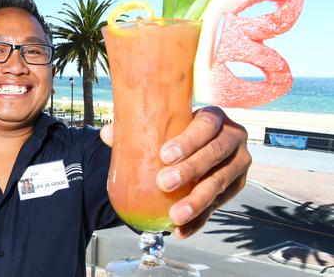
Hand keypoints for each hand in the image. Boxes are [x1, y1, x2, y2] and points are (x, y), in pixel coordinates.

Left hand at [100, 106, 250, 237]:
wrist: (205, 143)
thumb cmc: (180, 131)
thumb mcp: (165, 125)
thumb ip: (137, 127)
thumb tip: (108, 134)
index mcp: (215, 117)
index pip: (206, 125)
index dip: (188, 141)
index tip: (165, 155)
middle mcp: (233, 137)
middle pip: (215, 154)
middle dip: (191, 170)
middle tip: (164, 183)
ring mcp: (239, 163)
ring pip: (220, 183)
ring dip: (197, 201)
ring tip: (175, 215)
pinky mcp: (237, 186)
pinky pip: (219, 206)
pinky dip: (199, 220)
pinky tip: (181, 230)